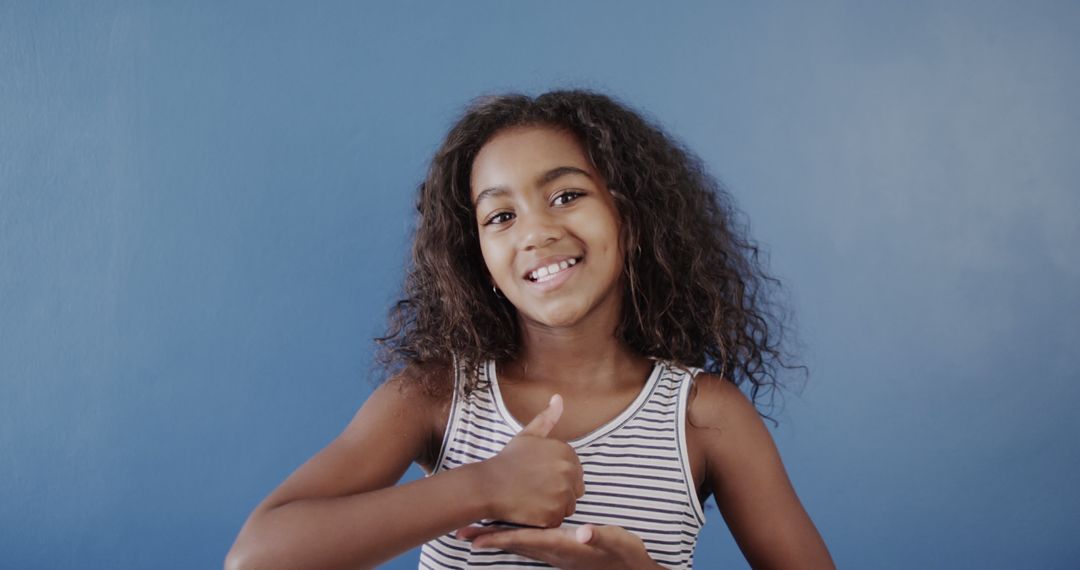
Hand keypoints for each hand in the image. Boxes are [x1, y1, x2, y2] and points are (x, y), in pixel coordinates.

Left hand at [455, 523, 660, 569]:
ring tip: (475, 534)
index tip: (475, 538)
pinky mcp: (561, 553)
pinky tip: (509, 531)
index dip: (499, 538)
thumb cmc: (624, 555)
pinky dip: (514, 537)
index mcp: (563, 546)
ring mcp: (556, 555)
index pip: (524, 541)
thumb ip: (599, 537)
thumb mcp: (616, 542)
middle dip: (488, 539)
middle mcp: (554, 553)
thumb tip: (584, 533)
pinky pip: (530, 544)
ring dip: (497, 538)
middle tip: (461, 533)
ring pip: (520, 545)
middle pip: (514, 545)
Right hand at [479, 394, 584, 527]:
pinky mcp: (553, 515)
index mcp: (567, 452)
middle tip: (535, 489)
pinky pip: (557, 521)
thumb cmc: (508, 460)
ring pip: (568, 506)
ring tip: (532, 499)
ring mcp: (562, 495)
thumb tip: (559, 398)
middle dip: (559, 492)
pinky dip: (546, 519)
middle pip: (575, 490)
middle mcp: (568, 472)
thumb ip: (547, 418)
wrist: (488, 485)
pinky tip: (530, 510)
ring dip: (554, 506)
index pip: (575, 472)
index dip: (557, 476)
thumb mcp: (528, 435)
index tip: (539, 476)